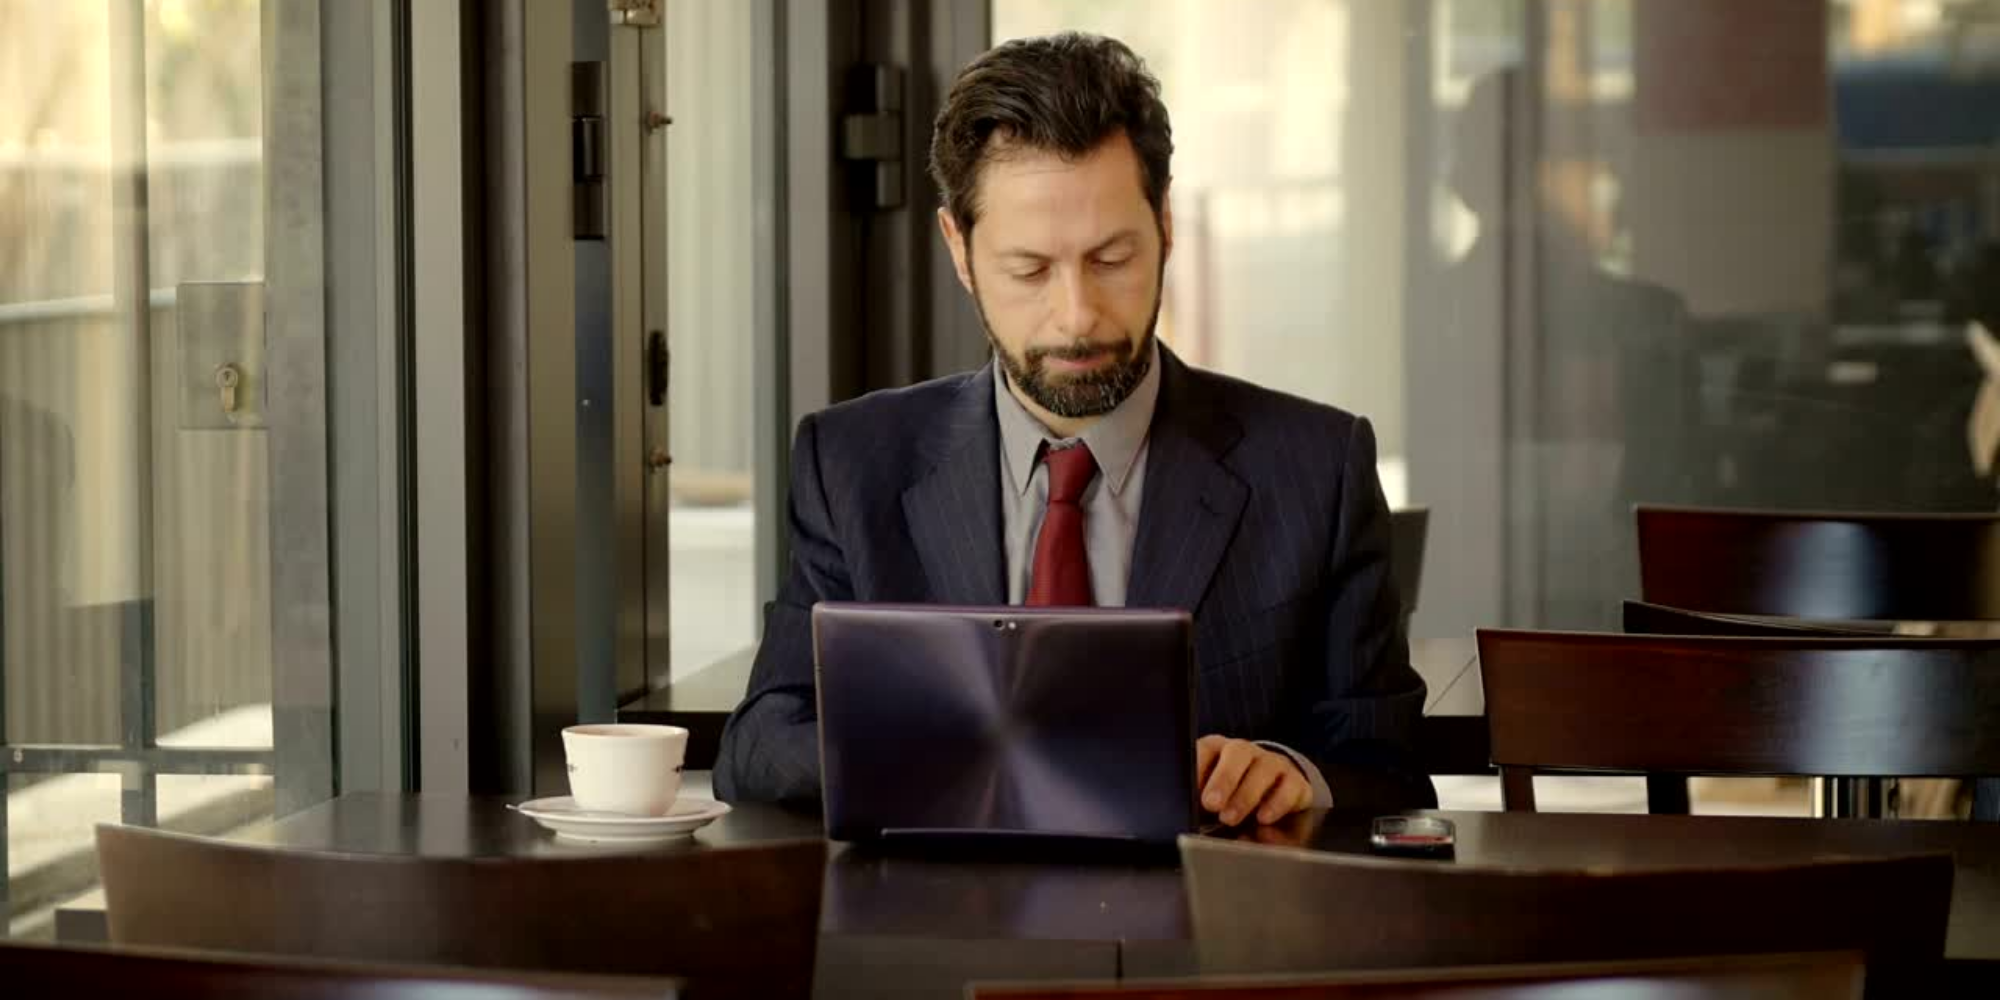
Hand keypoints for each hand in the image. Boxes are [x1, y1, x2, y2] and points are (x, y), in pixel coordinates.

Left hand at [1196, 735, 1312, 826]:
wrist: (1272, 796)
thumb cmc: (1230, 797)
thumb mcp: (1210, 798)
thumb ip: (1200, 803)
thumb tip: (1192, 817)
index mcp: (1217, 749)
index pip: (1205, 748)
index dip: (1197, 766)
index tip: (1188, 787)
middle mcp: (1245, 752)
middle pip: (1237, 753)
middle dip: (1223, 779)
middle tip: (1211, 804)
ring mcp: (1272, 763)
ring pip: (1263, 768)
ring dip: (1246, 795)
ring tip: (1230, 818)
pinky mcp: (1295, 781)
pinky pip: (1289, 787)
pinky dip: (1276, 803)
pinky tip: (1263, 818)